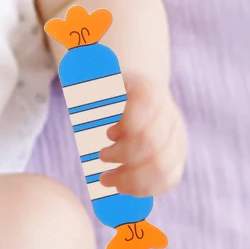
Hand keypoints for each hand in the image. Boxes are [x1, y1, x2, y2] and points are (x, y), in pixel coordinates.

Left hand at [95, 72, 185, 197]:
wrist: (133, 98)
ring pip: (162, 166)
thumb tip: (73, 59)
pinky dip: (144, 189)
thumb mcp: (95, 78)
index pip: (147, 106)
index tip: (108, 132)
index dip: (127, 124)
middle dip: (122, 156)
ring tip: (107, 180)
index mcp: (149, 90)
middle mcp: (169, 114)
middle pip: (152, 143)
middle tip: (100, 157)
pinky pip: (169, 179)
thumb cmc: (107, 91)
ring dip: (130, 179)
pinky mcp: (176, 158)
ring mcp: (176, 137)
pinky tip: (124, 188)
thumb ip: (85, 74)